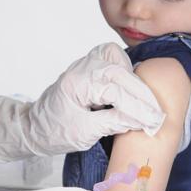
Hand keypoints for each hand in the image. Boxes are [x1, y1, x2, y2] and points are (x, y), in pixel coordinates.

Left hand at [0, 43, 164, 161]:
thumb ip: (113, 122)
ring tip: (141, 102)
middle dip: (141, 94)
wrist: (34, 128)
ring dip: (132, 77)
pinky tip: (128, 90)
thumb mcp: (84, 133)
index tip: (154, 122)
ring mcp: (83, 64)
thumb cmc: (53, 132)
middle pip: (119, 71)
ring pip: (115, 57)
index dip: (137, 107)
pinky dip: (124, 70)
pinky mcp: (87, 67)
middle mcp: (80, 68)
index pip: (115, 90)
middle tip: (155, 116)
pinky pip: (110, 58)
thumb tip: (141, 119)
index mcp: (75, 84)